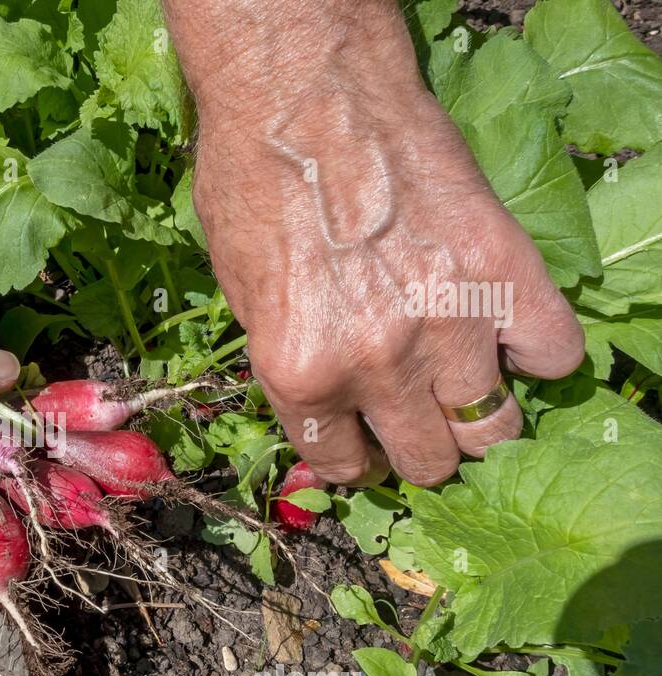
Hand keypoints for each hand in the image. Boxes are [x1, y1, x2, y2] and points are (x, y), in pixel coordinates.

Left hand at [171, 1, 584, 485]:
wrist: (303, 93)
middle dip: (416, 444)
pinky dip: (536, 353)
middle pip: (427, 461)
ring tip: (457, 381)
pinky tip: (505, 335)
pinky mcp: (505, 270)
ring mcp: (449, 319)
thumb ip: (287, 365)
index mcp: (301, 373)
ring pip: (492, 427)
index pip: (346, 464)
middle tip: (411, 413)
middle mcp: (377, 363)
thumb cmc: (252, 180)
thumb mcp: (239, 293)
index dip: (354, 453)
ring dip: (476, 414)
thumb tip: (318, 411)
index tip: (362, 438)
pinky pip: (554, 354)